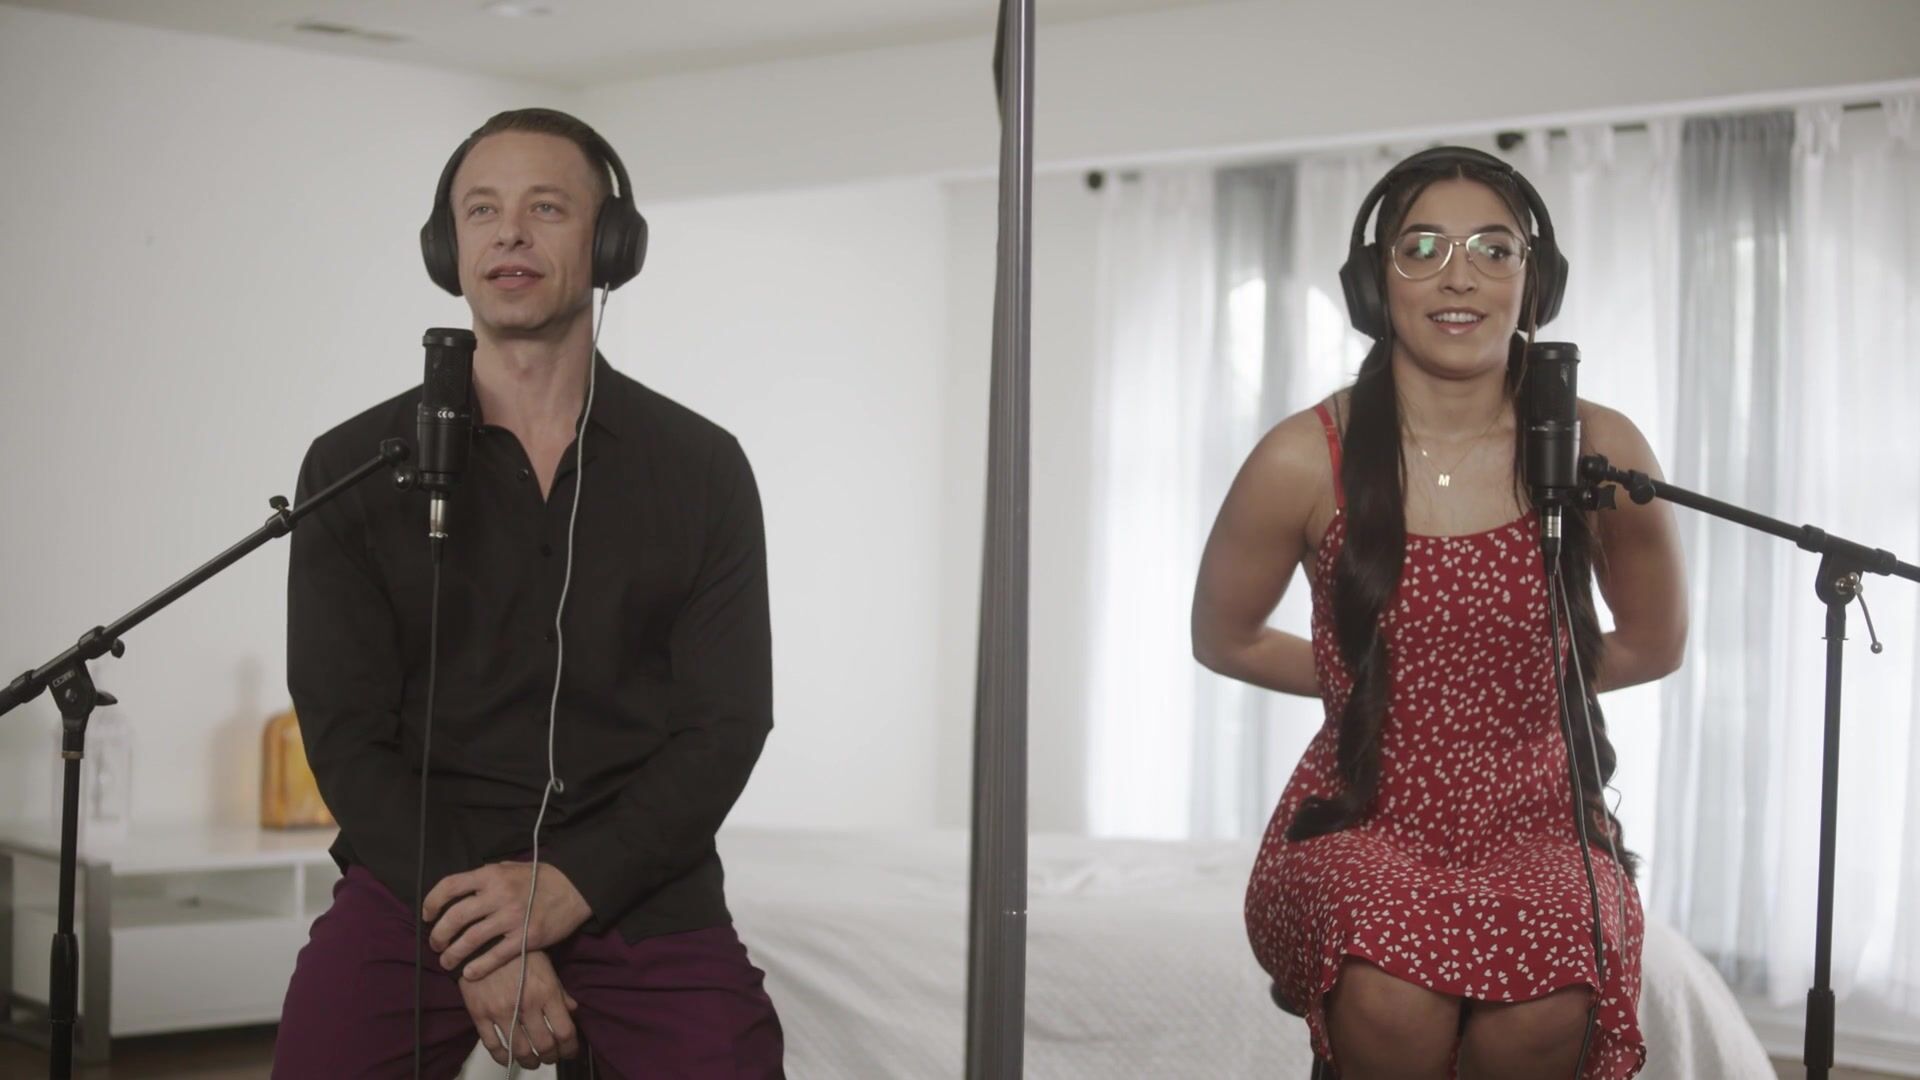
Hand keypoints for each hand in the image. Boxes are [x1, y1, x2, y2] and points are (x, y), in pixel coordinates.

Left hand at [424, 860, 593, 981]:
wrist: (575, 889)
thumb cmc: (542, 878)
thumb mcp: (511, 867)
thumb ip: (486, 877)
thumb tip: (460, 890)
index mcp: (492, 875)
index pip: (449, 886)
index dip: (432, 902)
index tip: (427, 915)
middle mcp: (499, 895)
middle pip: (455, 917)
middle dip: (438, 935)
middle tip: (435, 944)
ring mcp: (512, 917)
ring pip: (470, 940)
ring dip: (452, 954)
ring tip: (447, 961)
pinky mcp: (526, 938)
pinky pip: (494, 956)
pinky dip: (477, 967)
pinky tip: (469, 973)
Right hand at [456, 948, 579, 1068]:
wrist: (482, 941)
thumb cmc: (517, 951)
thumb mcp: (546, 966)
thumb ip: (559, 991)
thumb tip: (572, 1010)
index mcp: (546, 991)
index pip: (565, 1031)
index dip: (570, 1048)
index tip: (570, 1051)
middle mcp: (526, 1004)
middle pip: (544, 1045)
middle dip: (551, 1057)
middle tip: (551, 1058)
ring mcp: (501, 1011)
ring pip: (520, 1050)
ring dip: (529, 1061)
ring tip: (532, 1062)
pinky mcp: (480, 1014)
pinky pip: (492, 1045)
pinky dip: (502, 1057)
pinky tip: (508, 1058)